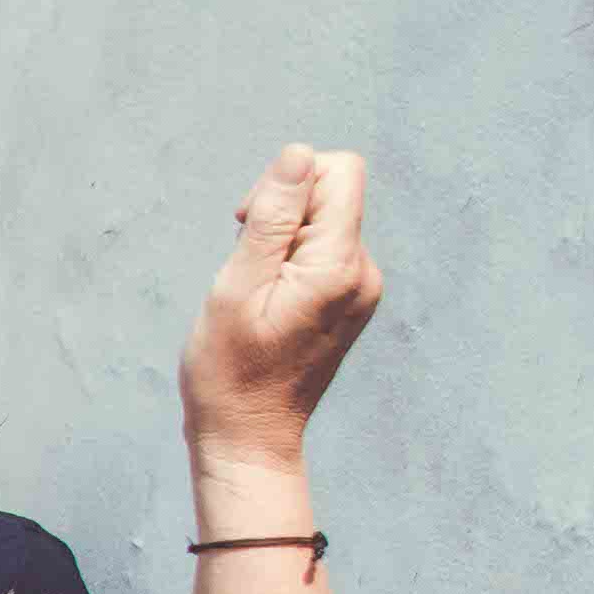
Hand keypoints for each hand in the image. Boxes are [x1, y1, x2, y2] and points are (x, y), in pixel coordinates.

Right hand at [182, 142, 379, 461]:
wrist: (248, 437)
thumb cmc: (230, 370)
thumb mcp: (237, 287)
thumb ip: (272, 217)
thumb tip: (298, 156)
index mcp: (339, 266)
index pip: (337, 171)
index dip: (286, 183)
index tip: (250, 226)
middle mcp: (363, 272)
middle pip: (331, 193)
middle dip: (282, 213)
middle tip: (248, 268)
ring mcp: (361, 289)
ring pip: (324, 222)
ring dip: (283, 241)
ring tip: (255, 292)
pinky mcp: (350, 300)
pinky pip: (323, 251)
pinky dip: (291, 263)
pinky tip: (268, 302)